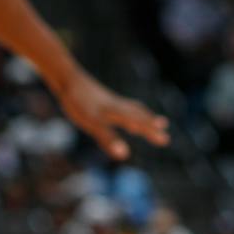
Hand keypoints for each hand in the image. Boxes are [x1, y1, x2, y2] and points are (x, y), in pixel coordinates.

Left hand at [53, 68, 170, 161]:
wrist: (68, 79)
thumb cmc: (79, 102)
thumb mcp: (92, 123)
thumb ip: (108, 139)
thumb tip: (125, 154)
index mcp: (117, 112)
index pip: (138, 122)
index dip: (150, 130)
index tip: (165, 137)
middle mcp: (118, 106)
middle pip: (139, 116)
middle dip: (151, 126)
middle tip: (165, 135)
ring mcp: (111, 102)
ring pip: (133, 110)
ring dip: (144, 117)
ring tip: (154, 121)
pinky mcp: (103, 100)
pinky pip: (124, 107)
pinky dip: (132, 112)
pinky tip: (125, 116)